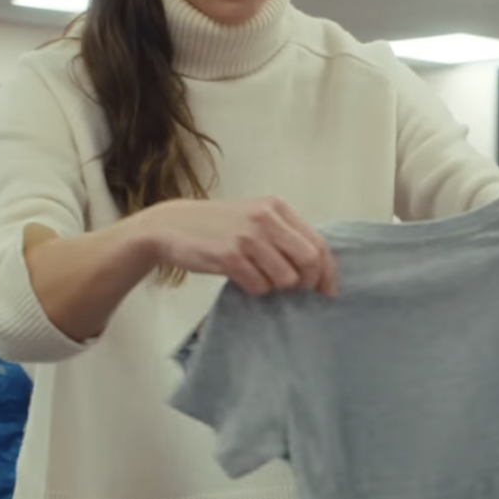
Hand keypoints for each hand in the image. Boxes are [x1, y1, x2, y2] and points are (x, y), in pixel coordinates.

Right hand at [136, 196, 337, 297]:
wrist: (170, 226)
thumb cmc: (218, 226)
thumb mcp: (255, 217)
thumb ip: (284, 235)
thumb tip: (318, 270)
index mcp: (276, 207)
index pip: (318, 243)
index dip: (328, 272)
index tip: (328, 291)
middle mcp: (265, 219)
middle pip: (309, 261)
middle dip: (307, 283)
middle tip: (297, 290)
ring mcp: (247, 237)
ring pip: (285, 278)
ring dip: (277, 287)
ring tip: (260, 277)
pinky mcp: (229, 256)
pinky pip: (259, 286)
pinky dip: (256, 289)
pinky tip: (242, 278)